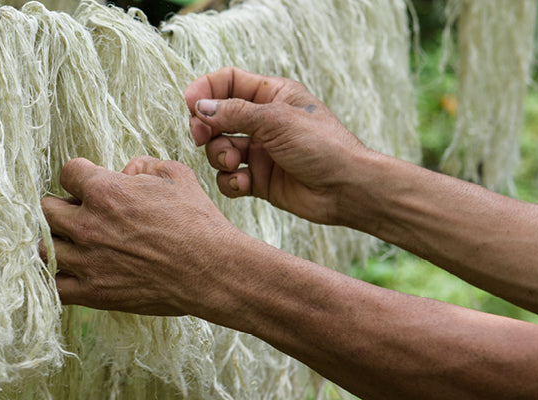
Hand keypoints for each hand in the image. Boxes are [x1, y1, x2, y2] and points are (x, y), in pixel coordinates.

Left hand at [40, 156, 243, 315]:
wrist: (212, 271)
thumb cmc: (197, 221)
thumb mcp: (175, 175)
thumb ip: (142, 165)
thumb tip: (125, 171)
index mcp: (104, 191)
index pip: (67, 172)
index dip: (80, 175)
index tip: (90, 184)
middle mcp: (88, 225)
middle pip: (45, 209)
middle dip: (60, 205)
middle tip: (78, 212)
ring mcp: (87, 261)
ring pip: (43, 247)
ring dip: (54, 240)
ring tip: (70, 241)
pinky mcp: (93, 293)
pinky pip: (53, 286)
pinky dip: (55, 277)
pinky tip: (68, 270)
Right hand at [184, 67, 376, 224]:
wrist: (347, 188)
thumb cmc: (322, 145)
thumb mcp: (276, 120)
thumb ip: (234, 113)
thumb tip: (199, 108)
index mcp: (273, 95)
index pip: (229, 82)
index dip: (206, 90)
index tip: (190, 104)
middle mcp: (264, 121)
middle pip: (217, 116)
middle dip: (206, 127)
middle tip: (201, 137)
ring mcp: (260, 151)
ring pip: (220, 148)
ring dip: (220, 156)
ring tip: (236, 163)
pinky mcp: (259, 179)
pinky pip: (230, 177)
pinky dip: (231, 181)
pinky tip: (244, 184)